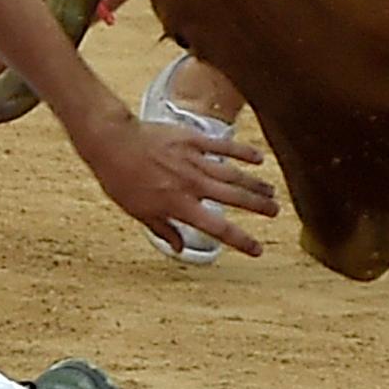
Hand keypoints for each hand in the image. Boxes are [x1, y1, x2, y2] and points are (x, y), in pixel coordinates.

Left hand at [75, 114, 278, 258]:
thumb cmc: (121, 179)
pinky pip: (223, 147)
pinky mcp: (193, 139)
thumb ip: (163, 229)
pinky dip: (242, 152)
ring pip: (234, 174)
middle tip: (276, 212)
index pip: (219, 228)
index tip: (258, 249)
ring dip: (255, 184)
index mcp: (181, 206)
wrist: (112, 143)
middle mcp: (193, 185)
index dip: (242, 240)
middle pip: (235, 198)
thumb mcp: (138, 212)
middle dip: (259, 207)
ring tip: (271, 191)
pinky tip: (258, 158)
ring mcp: (195, 160)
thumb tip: (179, 248)